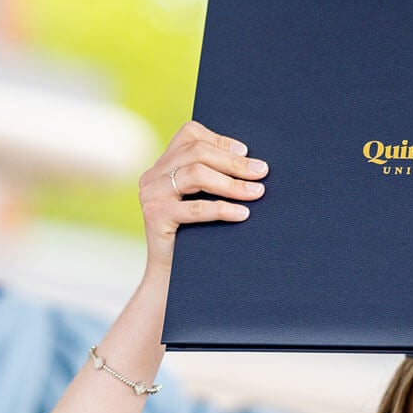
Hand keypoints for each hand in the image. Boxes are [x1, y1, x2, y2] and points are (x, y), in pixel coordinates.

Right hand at [137, 121, 267, 277]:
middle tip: (261, 172)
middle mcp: (152, 175)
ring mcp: (150, 194)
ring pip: (195, 175)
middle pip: (196, 153)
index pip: (189, 135)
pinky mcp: (154, 216)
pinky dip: (222, 209)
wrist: (170, 277)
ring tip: (256, 193)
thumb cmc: (195, 237)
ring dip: (231, 183)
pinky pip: (194, 207)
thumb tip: (255, 166)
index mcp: (163, 165)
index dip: (219, 140)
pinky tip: (243, 214)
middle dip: (233, 163)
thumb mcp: (202, 200)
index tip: (246, 152)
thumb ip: (214, 178)